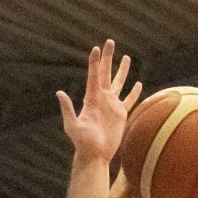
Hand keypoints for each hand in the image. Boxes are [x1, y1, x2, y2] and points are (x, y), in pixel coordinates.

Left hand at [56, 40, 140, 162]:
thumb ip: (68, 109)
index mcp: (91, 98)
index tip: (97, 48)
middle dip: (108, 58)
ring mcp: (112, 105)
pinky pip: (129, 100)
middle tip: (110, 42)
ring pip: (119, 83)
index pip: (94, 76)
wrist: (95, 155)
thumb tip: (60, 93)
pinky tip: (138, 83)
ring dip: (122, 70)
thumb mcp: (72, 126)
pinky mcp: (121, 114)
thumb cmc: (82, 143)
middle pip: (106, 73)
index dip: (95, 62)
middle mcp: (102, 98)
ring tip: (126, 57)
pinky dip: (134, 92)